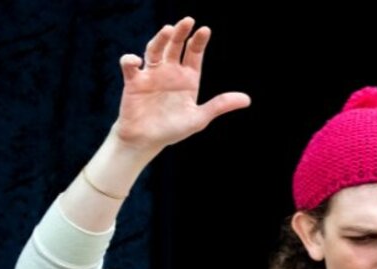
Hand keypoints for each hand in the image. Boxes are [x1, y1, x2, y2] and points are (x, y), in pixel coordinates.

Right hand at [113, 17, 250, 151]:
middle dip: (181, 33)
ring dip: (159, 39)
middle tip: (188, 21)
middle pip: (175, 46)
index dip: (199, 41)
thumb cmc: (173, 129)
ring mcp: (151, 74)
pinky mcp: (134, 82)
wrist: (147, 140)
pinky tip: (136, 61)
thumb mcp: (200, 118)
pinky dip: (130, 60)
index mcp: (188, 78)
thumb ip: (220, 105)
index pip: (194, 54)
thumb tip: (247, 99)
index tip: (205, 30)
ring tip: (168, 30)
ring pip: (154, 50)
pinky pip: (130, 66)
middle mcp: (170, 72)